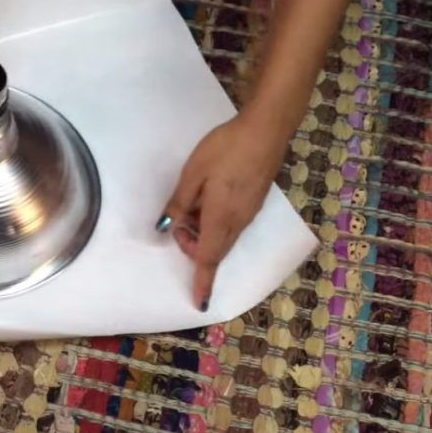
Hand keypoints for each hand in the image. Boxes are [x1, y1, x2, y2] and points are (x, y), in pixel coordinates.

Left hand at [156, 112, 288, 310]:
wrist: (265, 129)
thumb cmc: (225, 150)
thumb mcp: (193, 174)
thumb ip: (179, 203)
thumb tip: (166, 228)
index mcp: (221, 218)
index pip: (208, 258)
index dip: (202, 281)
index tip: (199, 303)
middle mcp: (239, 221)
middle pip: (215, 250)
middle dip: (194, 249)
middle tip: (178, 225)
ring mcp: (249, 212)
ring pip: (223, 236)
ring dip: (204, 234)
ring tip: (190, 206)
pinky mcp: (254, 201)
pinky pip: (231, 223)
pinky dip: (214, 222)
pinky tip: (206, 199)